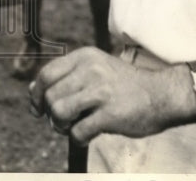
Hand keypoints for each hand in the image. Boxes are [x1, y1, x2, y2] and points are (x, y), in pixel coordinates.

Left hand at [27, 46, 195, 145]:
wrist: (162, 95)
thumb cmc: (123, 85)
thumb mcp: (95, 69)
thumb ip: (66, 77)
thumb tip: (33, 91)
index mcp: (84, 57)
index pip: (46, 74)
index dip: (37, 94)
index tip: (39, 108)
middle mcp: (90, 70)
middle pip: (51, 96)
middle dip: (51, 114)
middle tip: (62, 121)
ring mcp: (100, 91)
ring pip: (60, 111)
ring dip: (61, 126)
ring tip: (72, 127)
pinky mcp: (110, 114)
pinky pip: (78, 131)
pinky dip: (77, 138)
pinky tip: (86, 135)